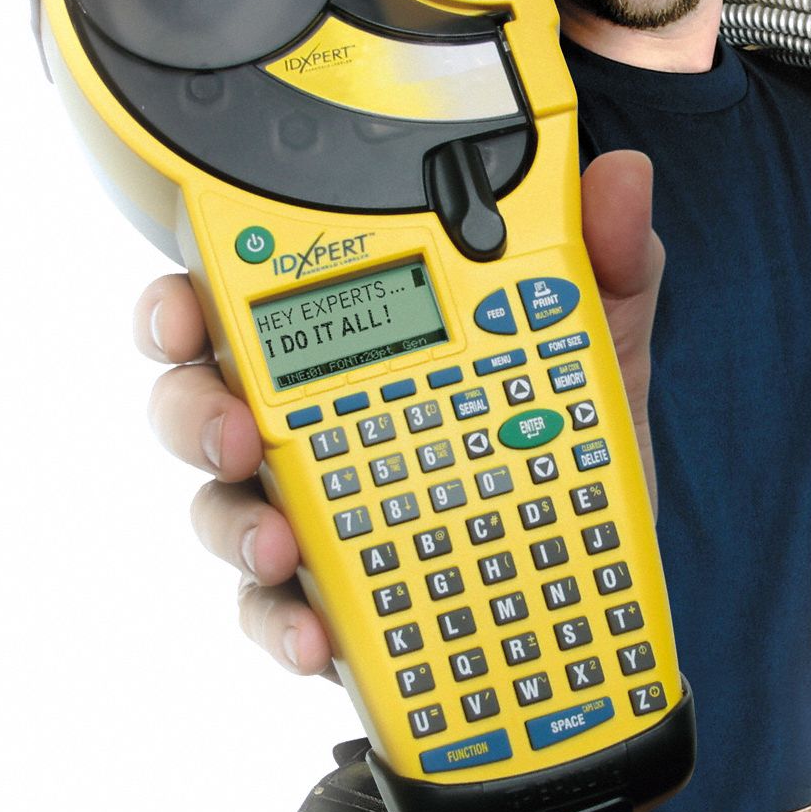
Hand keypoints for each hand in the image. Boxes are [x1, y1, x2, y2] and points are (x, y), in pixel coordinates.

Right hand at [135, 149, 663, 677]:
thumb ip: (607, 261)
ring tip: (279, 548)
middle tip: (230, 432)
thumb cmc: (570, 437)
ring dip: (234, 526)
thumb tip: (624, 177)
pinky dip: (284, 626)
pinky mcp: (335, 600)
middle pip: (199, 401)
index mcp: (361, 341)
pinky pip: (275, 614)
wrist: (603, 568)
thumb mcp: (600, 341)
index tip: (186, 308)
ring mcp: (316, 515)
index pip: (248, 300)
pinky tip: (319, 635)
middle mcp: (314, 423)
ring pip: (222, 510)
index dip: (188, 297)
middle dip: (190, 411)